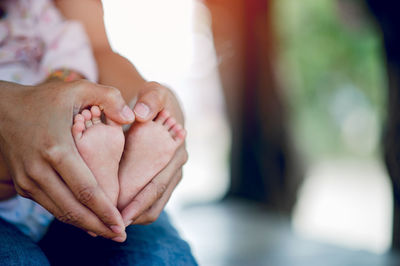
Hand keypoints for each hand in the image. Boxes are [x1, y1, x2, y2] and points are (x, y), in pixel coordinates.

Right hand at [0, 80, 133, 240]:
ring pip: (60, 212)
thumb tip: (131, 118)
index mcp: (57, 149)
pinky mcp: (24, 186)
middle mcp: (40, 170)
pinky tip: (87, 221)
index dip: (105, 210)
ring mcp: (29, 181)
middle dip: (98, 226)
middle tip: (120, 237)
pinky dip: (70, 216)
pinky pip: (51, 206)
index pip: (86, 189)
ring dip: (85, 226)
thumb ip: (108, 97)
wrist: (2, 111)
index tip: (122, 224)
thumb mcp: (77, 89)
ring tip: (108, 234)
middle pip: (73, 209)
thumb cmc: (46, 101)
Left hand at [120, 82, 187, 224]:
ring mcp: (170, 175)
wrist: (160, 106)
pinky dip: (134, 209)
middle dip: (133, 215)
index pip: (157, 183)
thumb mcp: (154, 93)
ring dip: (133, 216)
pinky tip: (114, 212)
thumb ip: (150, 99)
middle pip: (155, 200)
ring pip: (154, 205)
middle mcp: (176, 167)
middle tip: (108, 227)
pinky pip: (151, 201)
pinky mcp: (162, 178)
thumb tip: (140, 113)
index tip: (117, 213)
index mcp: (176, 151)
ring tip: (108, 224)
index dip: (139, 201)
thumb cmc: (154, 100)